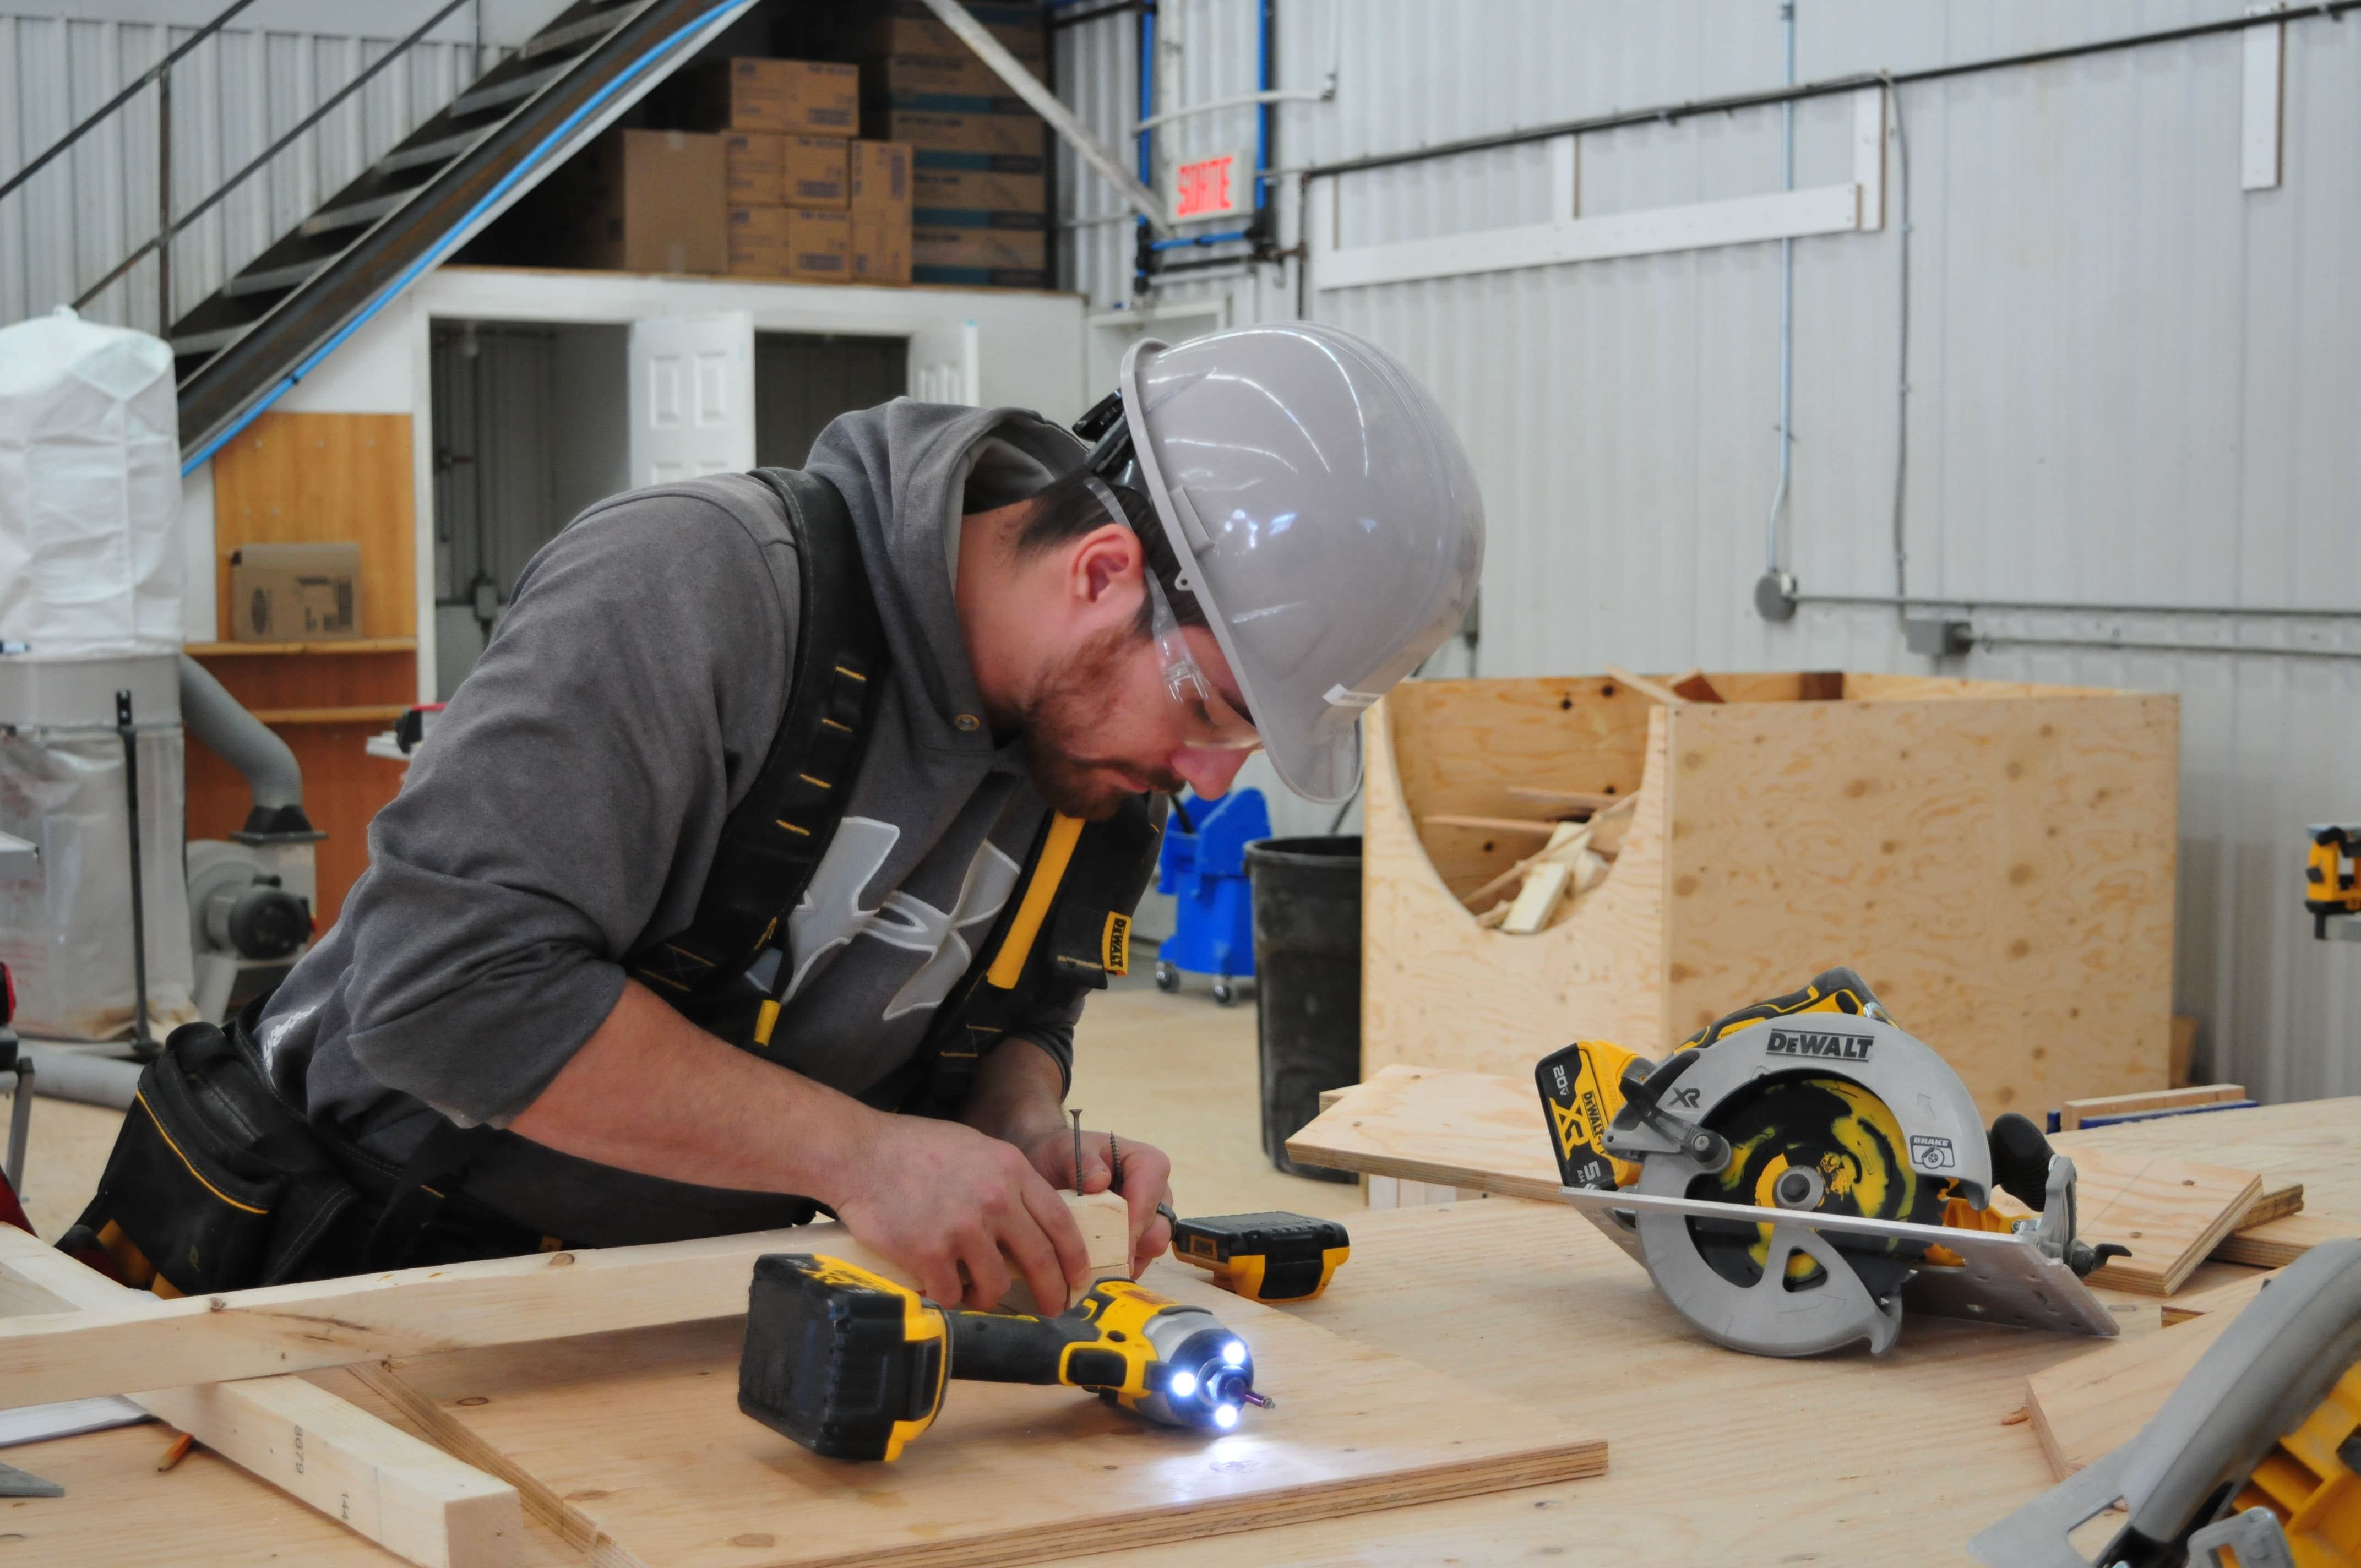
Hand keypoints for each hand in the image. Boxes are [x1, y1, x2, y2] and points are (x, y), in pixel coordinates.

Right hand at [830, 1110, 1091, 1312]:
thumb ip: (1007, 1181)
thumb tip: (1030, 1220)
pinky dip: (948, 1297)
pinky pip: (952, 1293)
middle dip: (1051, 1292)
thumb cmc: (914, 1149)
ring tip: (974, 1292)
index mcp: (1011, 1170)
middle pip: (1040, 1260)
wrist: (860, 1153)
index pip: (1060, 1222)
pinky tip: (939, 1286)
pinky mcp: (930, 1252)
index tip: (1077, 1278)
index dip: (1074, 1257)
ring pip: (997, 1284)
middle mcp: (995, 1199)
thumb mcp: (976, 1148)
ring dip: (988, 1296)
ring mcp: (963, 1228)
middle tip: (1052, 1308)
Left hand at [1018, 1126, 1174, 1280]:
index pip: (1150, 1189)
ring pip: (1152, 1249)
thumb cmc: (1060, 1156)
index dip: (1135, 1217)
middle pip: (1159, 1226)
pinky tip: (1094, 1265)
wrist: (1047, 1171)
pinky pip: (1139, 1261)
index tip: (1112, 1240)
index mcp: (1145, 1162)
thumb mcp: (1064, 1151)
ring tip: (1092, 1260)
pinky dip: (1118, 1267)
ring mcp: (1148, 1219)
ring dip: (1125, 1258)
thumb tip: (1099, 1182)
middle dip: (1132, 1244)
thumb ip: (1082, 1162)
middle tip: (1100, 1255)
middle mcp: (1155, 1191)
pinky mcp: (1138, 1240)